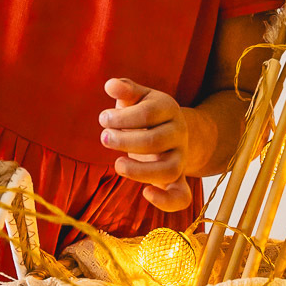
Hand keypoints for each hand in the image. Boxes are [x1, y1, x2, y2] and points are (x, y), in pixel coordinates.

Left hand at [99, 78, 191, 211]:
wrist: (170, 130)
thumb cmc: (144, 112)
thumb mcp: (137, 97)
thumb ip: (125, 89)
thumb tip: (110, 85)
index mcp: (168, 108)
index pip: (149, 113)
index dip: (123, 117)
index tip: (103, 119)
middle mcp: (179, 133)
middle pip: (156, 141)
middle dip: (126, 140)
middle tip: (104, 138)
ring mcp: (180, 157)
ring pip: (169, 170)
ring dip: (140, 171)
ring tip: (117, 165)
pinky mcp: (178, 179)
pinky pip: (181, 196)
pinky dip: (166, 201)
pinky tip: (145, 194)